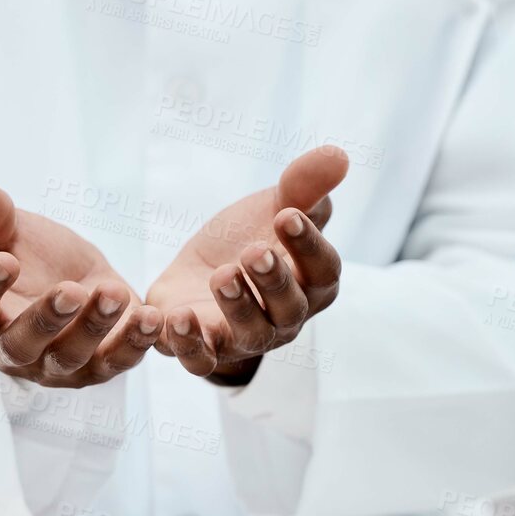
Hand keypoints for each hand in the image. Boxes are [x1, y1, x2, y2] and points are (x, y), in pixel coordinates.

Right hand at [0, 175, 162, 387]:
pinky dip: (134, 343)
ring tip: (115, 292)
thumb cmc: (30, 255)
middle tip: (71, 289)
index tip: (5, 260)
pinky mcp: (96, 369)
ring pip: (70, 356)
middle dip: (47, 318)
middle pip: (21, 344)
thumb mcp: (9, 229)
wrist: (78, 273)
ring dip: (95, 326)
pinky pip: (116, 363)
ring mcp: (53, 366)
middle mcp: (10, 350)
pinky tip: (152, 318)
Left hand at [145, 146, 347, 384]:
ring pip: (251, 335)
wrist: (199, 275)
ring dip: (237, 308)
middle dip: (273, 280)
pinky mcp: (205, 350)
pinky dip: (190, 344)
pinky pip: (201, 360)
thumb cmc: (250, 240)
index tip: (288, 215)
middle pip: (290, 308)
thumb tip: (337, 155)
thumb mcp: (274, 206)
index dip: (308, 245)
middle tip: (253, 251)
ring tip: (221, 275)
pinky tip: (176, 316)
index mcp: (311, 282)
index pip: (323, 270)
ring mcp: (246, 338)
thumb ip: (304, 186)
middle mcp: (285, 317)